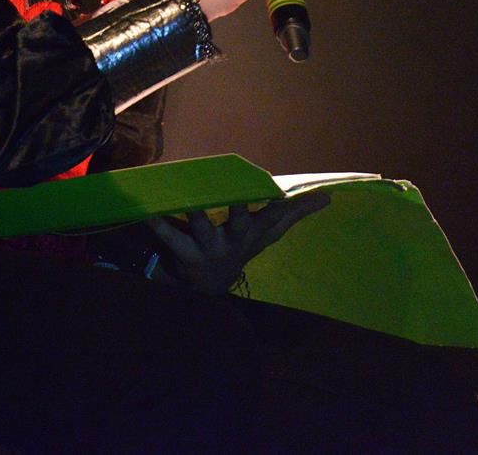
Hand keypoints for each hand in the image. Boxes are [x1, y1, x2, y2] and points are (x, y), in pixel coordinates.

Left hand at [145, 193, 330, 294]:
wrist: (212, 283)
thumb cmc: (242, 244)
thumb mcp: (270, 231)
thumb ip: (295, 212)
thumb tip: (328, 197)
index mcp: (254, 232)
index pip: (273, 218)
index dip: (280, 209)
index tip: (281, 195)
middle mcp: (234, 239)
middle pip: (239, 223)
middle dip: (239, 211)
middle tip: (236, 197)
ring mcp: (209, 247)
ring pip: (201, 229)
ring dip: (195, 215)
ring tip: (187, 200)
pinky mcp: (184, 251)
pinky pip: (170, 236)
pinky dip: (159, 224)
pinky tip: (149, 211)